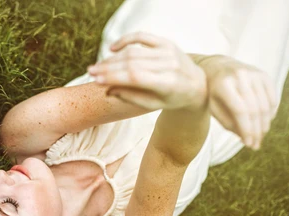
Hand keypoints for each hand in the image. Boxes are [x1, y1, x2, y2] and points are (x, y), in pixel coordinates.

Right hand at [87, 32, 206, 110]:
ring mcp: (168, 51)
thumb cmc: (173, 98)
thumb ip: (131, 97)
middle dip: (108, 68)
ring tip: (98, 66)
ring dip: (113, 59)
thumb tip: (107, 91)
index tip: (96, 81)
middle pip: (131, 63)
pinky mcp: (166, 42)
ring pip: (133, 52)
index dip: (114, 77)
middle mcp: (169, 64)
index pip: (135, 77)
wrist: (198, 84)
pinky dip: (126, 40)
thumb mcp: (153, 104)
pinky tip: (112, 48)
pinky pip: (142, 37)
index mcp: (168, 83)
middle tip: (90, 72)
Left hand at [199, 56, 276, 149]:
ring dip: (264, 124)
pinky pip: (272, 98)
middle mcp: (241, 76)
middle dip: (256, 130)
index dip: (246, 129)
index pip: (240, 111)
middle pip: (254, 109)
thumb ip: (228, 123)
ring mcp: (254, 74)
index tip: (248, 144)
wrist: (217, 67)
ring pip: (265, 105)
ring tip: (259, 136)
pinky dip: (271, 113)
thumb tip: (247, 139)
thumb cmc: (213, 93)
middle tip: (255, 144)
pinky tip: (265, 122)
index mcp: (224, 84)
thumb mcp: (213, 108)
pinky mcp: (264, 75)